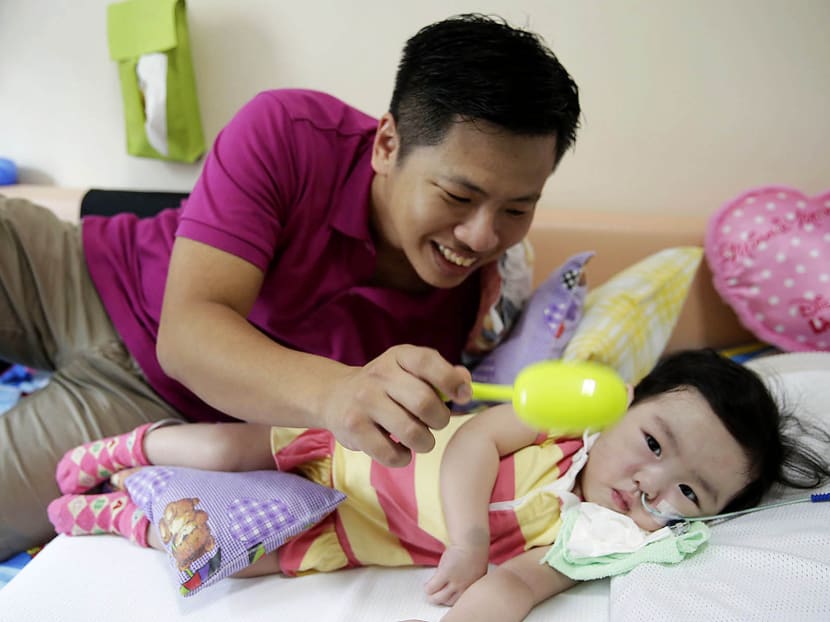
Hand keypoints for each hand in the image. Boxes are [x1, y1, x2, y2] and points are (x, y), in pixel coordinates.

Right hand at [321, 345, 471, 467]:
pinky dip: (403, 458)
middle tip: (436, 423)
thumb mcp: (410, 370)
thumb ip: (441, 374)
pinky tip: (399, 449)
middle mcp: (379, 375)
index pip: (427, 361)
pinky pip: (391, 454)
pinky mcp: (354, 430)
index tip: (461, 397)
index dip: (451, 380)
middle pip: (424, 402)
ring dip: (425, 442)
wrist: (335, 396)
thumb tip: (466, 385)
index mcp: (398, 356)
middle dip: (440, 419)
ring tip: (421, 439)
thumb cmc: (386, 385)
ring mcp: (364, 402)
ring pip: (411, 432)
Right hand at [423, 543, 488, 605]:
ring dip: (431, 597)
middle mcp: (464, 588)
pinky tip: (426, 585)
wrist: (471, 542)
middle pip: (448, 602)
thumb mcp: (476, 571)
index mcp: (472, 588)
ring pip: (439, 598)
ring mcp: (454, 582)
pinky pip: (432, 587)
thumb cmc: (474, 551)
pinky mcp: (444, 574)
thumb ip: (469, 580)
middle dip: (440, 600)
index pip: (460, 601)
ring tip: (428, 592)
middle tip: (434, 597)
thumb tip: (458, 584)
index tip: (445, 596)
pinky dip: (427, 588)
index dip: (451, 599)